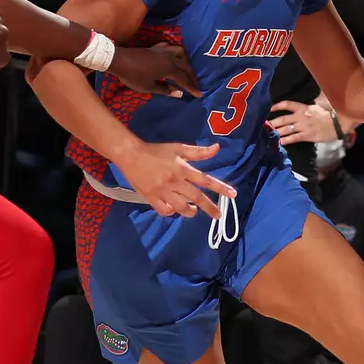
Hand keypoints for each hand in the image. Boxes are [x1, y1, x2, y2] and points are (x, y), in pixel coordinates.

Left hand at [109, 43, 202, 98]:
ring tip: (186, 70)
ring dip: (186, 62)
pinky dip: (174, 52)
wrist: (119, 60)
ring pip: (180, 53)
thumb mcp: (149, 87)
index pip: (184, 79)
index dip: (192, 87)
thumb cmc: (134, 76)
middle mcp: (170, 57)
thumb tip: (179, 93)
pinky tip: (172, 57)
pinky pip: (170, 48)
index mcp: (169, 68)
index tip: (199, 94)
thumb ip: (166, 90)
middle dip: (191, 77)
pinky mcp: (155, 47)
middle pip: (185, 66)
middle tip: (196, 85)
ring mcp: (163, 50)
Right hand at [119, 142, 236, 219]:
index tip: (233, 194)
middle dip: (210, 208)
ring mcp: (162, 192)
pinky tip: (174, 209)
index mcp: (182, 169)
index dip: (220, 188)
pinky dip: (171, 211)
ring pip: (180, 207)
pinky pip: (164, 210)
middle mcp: (174, 182)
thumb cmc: (156, 151)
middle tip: (219, 215)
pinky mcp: (151, 198)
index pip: (205, 180)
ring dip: (190, 211)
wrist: (130, 155)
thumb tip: (217, 148)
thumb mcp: (178, 148)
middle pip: (196, 198)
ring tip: (194, 210)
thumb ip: (198, 152)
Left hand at [267, 100, 340, 143]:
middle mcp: (301, 116)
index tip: (269, 108)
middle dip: (273, 122)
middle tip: (264, 124)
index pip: (287, 104)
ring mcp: (303, 126)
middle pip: (283, 119)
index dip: (277, 106)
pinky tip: (279, 142)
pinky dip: (286, 140)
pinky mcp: (307, 136)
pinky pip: (294, 138)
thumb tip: (310, 98)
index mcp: (304, 107)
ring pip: (286, 129)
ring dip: (276, 132)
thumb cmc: (331, 113)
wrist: (339, 123)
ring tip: (268, 134)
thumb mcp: (319, 104)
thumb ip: (310, 102)